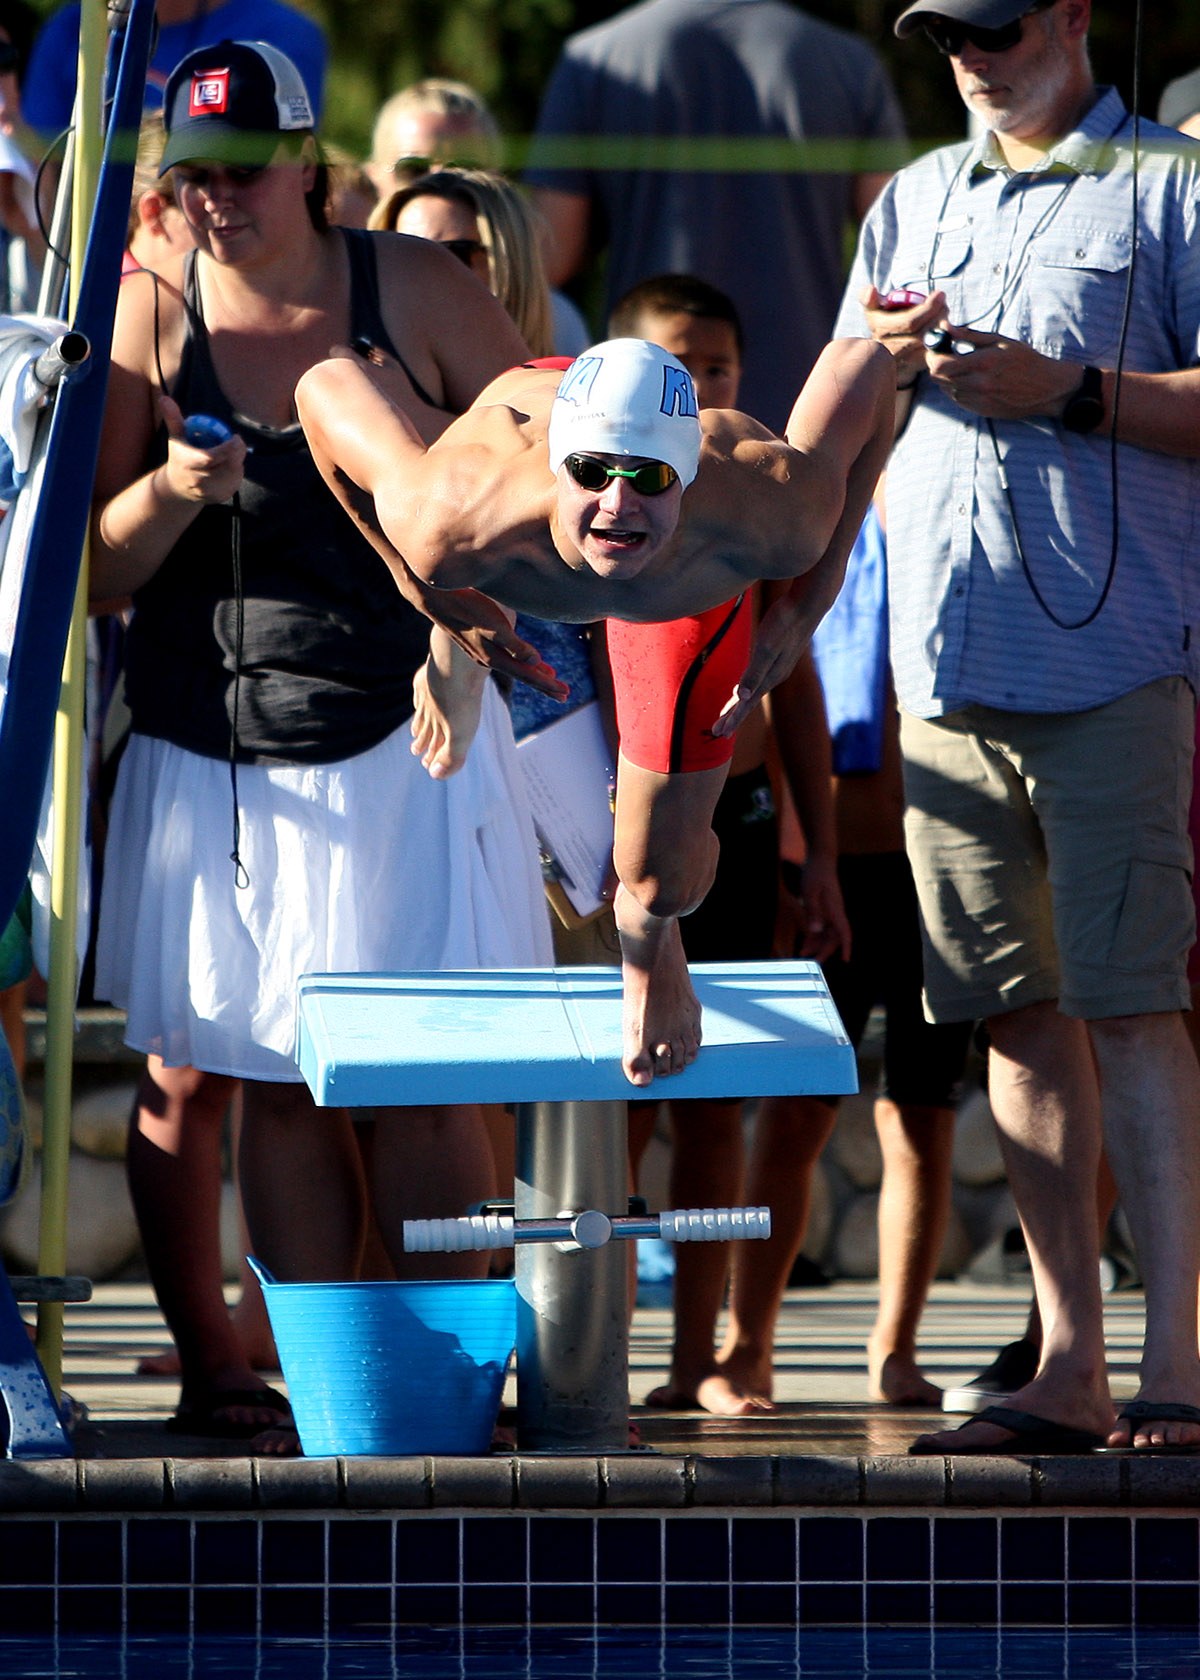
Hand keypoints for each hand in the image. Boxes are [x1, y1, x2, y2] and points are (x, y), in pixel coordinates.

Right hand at [159, 395, 244, 502]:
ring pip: (233, 475)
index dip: (227, 448)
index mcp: (188, 463)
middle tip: (238, 442)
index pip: (210, 457)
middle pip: (226, 467)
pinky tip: (228, 467)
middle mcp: (198, 480)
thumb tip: (164, 398)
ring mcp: (209, 492)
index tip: (236, 438)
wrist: (178, 486)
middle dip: (237, 453)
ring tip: (230, 454)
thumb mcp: (176, 437)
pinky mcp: (218, 498)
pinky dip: (236, 473)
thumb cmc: (180, 456)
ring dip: (237, 462)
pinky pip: (235, 483)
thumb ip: (173, 418)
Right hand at [415, 581, 568, 700]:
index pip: (528, 675)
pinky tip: (529, 659)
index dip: (548, 684)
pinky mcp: (481, 642)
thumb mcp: (493, 625)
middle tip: (565, 695)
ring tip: (552, 678)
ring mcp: (484, 651)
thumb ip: (514, 644)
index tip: (566, 693)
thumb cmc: (467, 607)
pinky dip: (523, 661)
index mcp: (494, 658)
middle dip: (546, 685)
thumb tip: (535, 659)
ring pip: (517, 666)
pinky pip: (508, 656)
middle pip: (524, 675)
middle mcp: (490, 659)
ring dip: (536, 673)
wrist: (436, 598)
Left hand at [712, 586, 818, 737]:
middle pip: (749, 701)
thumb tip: (743, 697)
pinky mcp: (778, 657)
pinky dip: (747, 690)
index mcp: (770, 676)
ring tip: (728, 716)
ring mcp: (777, 667)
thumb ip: (755, 672)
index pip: (747, 704)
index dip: (733, 718)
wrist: (807, 604)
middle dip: (733, 717)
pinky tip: (744, 690)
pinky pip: (758, 680)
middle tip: (717, 731)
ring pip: (753, 691)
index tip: (720, 733)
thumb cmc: (785, 623)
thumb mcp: (767, 648)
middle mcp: (774, 676)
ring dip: (739, 705)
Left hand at [786, 854, 850, 964]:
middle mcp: (836, 912)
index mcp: (835, 909)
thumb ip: (813, 912)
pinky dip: (814, 936)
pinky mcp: (825, 909)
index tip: (846, 960)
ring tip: (803, 954)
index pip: (844, 932)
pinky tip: (805, 943)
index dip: (846, 946)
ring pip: (827, 934)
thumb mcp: (810, 892)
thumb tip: (816, 931)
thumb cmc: (815, 874)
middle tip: (813, 964)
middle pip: (834, 937)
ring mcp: (831, 911)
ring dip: (817, 945)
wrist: (821, 859)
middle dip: (825, 951)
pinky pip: (822, 927)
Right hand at [861, 284, 946, 388]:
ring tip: (945, 313)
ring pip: (930, 345)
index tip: (940, 294)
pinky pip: (933, 355)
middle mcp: (890, 350)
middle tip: (945, 303)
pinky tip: (944, 329)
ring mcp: (903, 362)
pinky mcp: (914, 369)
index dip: (928, 308)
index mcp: (881, 331)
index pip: (910, 322)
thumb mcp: (872, 310)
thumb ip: (868, 297)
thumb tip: (871, 290)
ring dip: (942, 327)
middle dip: (938, 315)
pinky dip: (942, 340)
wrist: (883, 352)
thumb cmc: (882, 324)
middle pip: (922, 334)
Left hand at [924, 326, 1084, 419]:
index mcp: (983, 363)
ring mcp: (978, 400)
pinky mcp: (980, 410)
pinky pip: (957, 399)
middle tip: (944, 354)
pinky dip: (957, 388)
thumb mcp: (999, 341)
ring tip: (960, 366)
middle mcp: (978, 384)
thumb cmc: (1024, 360)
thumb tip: (944, 326)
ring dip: (946, 377)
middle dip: (936, 364)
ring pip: (945, 389)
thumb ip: (969, 334)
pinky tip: (969, 379)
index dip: (932, 354)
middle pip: (938, 378)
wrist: (1046, 388)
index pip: (940, 364)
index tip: (936, 346)